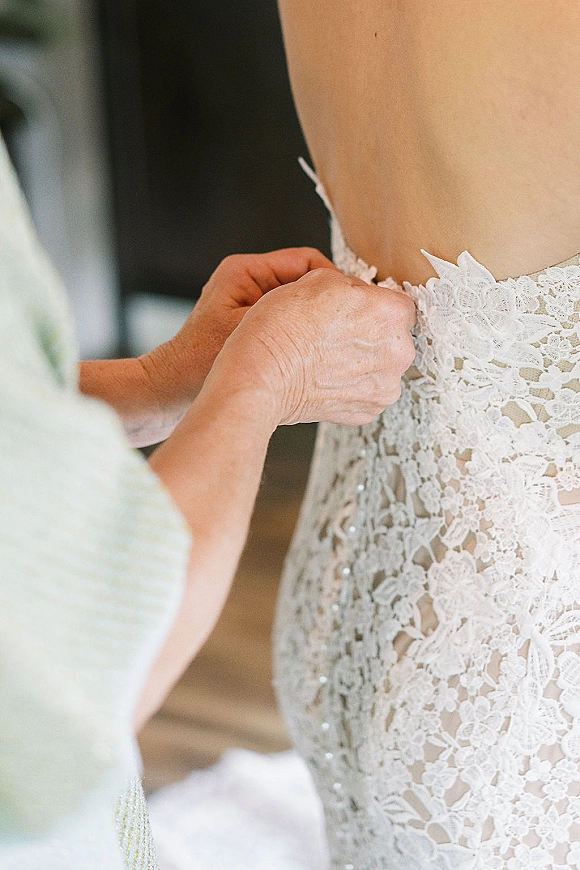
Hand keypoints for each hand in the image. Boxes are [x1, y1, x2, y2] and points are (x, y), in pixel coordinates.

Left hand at [141, 248, 337, 409]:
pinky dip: (305, 337)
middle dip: (328, 304)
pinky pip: (292, 324)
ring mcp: (255, 304)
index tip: (349, 307)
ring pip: (302, 305)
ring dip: (318, 322)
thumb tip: (334, 299)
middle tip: (347, 328)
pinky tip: (315, 357)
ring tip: (332, 344)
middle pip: (308, 282)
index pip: (308, 261)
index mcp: (246, 270)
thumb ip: (289, 314)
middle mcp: (252, 282)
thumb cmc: (199, 364)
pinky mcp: (258, 326)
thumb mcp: (250, 333)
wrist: (172, 391)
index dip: (333, 282)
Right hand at [213, 267, 416, 427]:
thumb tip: (359, 296)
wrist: (263, 374)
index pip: (396, 303)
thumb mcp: (320, 278)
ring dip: (363, 362)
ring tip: (329, 358)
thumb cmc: (285, 328)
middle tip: (335, 335)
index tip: (351, 312)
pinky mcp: (370, 410)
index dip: (370, 305)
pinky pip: (368, 392)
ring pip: (382, 366)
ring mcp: (385, 386)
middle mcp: (399, 352)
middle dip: (371, 334)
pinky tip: (328, 378)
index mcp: (394, 313)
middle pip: (394, 337)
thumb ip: (353, 285)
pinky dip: (352, 387)